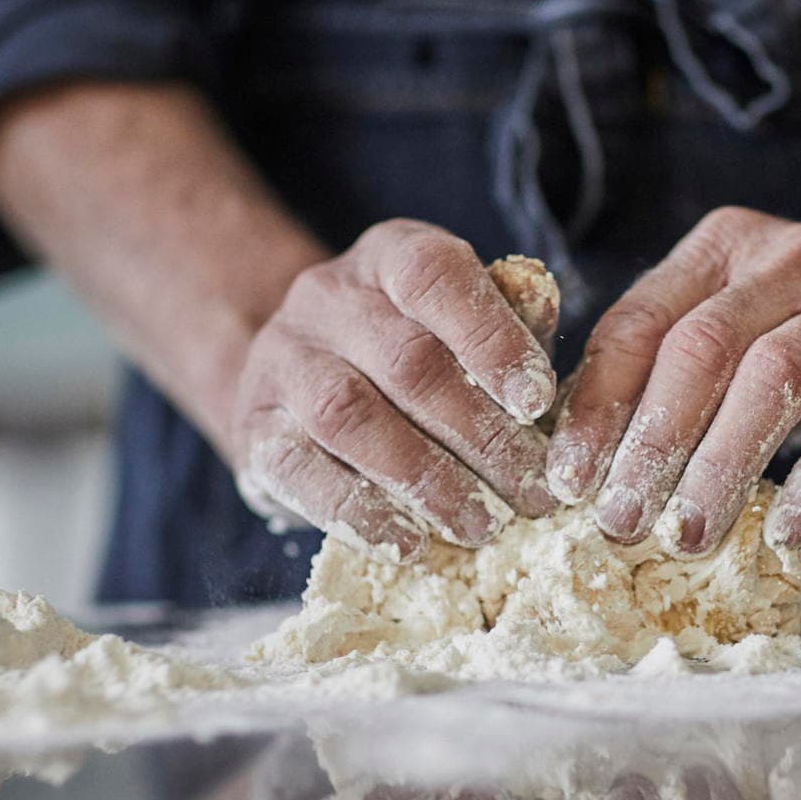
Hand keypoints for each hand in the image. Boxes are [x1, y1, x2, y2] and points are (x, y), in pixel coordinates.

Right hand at [229, 219, 561, 561]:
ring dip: (426, 479)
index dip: (491, 336)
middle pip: (406, 360)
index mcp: (387, 256)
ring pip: (350, 415)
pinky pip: (300, 472)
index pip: (434, 274)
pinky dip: (360, 514)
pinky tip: (410, 543)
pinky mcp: (255, 430)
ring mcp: (281, 362)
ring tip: (481, 526)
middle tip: (531, 494)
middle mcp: (325, 297)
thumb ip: (508, 322)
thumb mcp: (462, 324)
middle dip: (481, 436)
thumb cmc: (410, 355)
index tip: (539, 402)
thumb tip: (545, 309)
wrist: (299, 388)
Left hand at [546, 207, 800, 553]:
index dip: (597, 406)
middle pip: (700, 349)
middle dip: (651, 443)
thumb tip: (586, 469)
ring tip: (688, 537)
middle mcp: (793, 256)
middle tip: (620, 523)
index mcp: (726, 248)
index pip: (640, 323)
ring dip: (722, 465)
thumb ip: (680, 374)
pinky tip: (788, 532)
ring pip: (775, 376)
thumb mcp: (753, 331)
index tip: (565, 482)